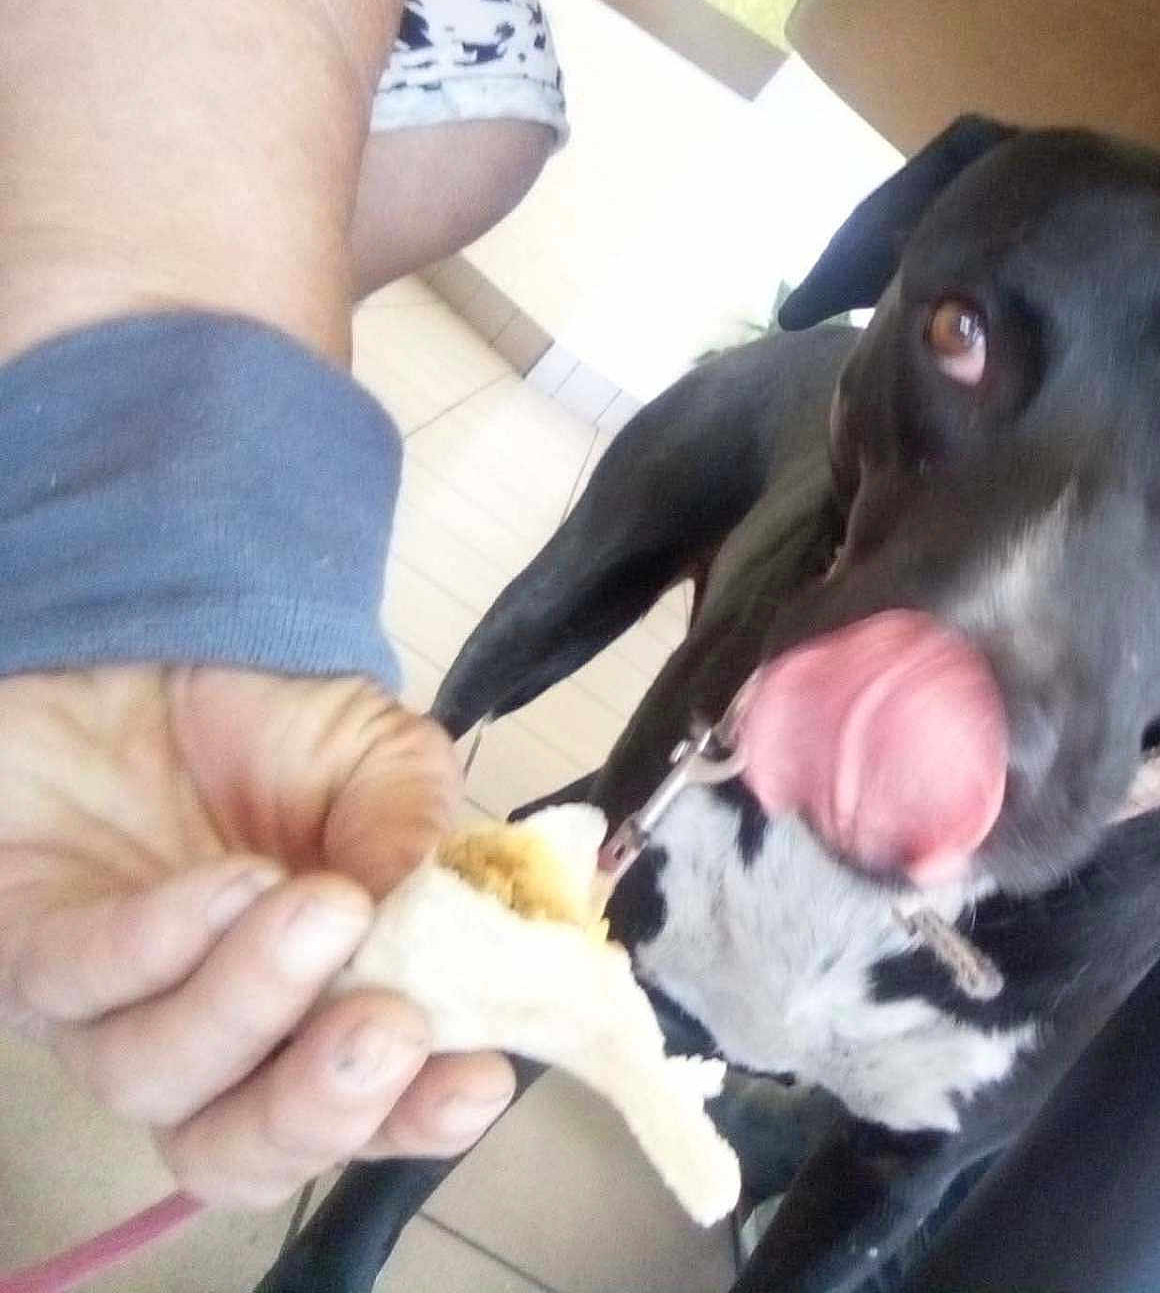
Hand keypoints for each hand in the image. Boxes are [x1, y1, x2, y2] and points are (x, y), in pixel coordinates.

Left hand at [0, 666, 513, 1206]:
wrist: (159, 644)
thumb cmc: (277, 726)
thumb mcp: (387, 760)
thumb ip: (416, 828)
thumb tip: (429, 908)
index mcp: (317, 1011)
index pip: (360, 1112)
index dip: (415, 1120)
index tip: (479, 1077)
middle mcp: (210, 1039)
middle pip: (237, 1150)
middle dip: (316, 1110)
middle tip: (387, 1030)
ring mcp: (107, 1009)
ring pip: (156, 1079)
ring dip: (251, 1002)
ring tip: (321, 906)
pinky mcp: (22, 953)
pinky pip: (77, 983)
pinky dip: (164, 942)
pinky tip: (234, 883)